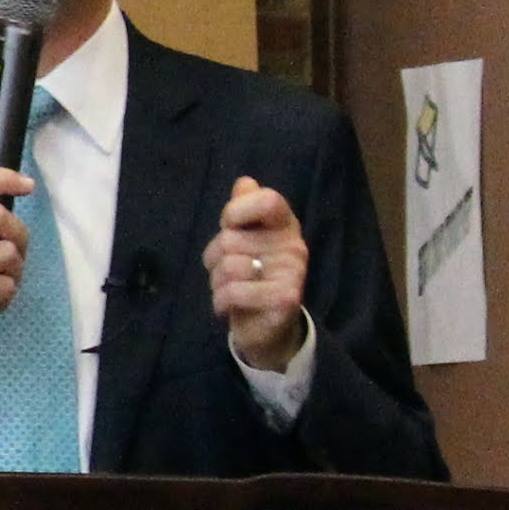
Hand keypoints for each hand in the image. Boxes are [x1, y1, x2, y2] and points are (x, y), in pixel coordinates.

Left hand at [207, 176, 308, 371]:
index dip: (236, 211)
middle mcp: (293, 245)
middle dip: (214, 259)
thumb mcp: (243, 241)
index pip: (267, 200)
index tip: (229, 226)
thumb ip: (242, 211)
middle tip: (226, 273)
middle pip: (230, 238)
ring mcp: (293, 272)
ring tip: (230, 290)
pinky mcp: (286, 298)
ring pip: (228, 266)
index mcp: (284, 225)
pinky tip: (229, 307)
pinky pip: (234, 292)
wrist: (267, 327)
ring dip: (217, 283)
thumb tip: (245, 182)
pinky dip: (221, 302)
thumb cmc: (250, 277)